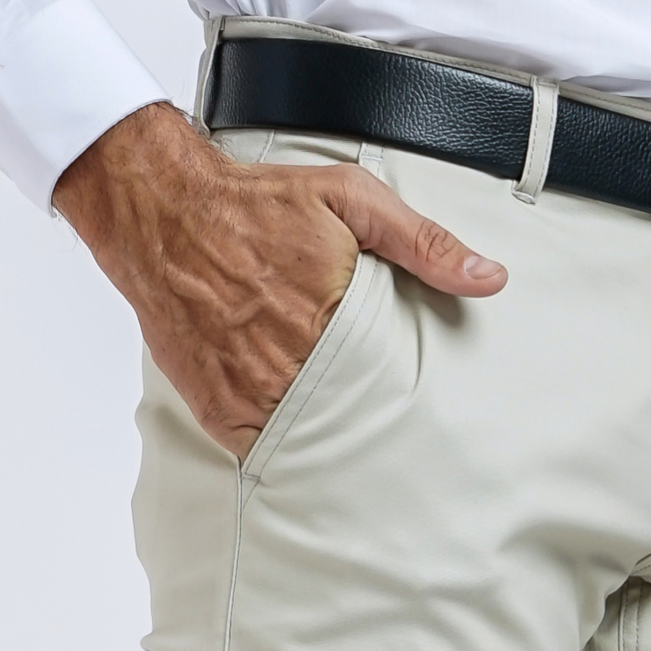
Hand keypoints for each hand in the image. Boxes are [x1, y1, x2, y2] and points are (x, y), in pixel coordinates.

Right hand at [53, 102, 507, 460]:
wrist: (162, 211)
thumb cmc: (256, 204)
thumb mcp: (351, 200)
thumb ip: (423, 242)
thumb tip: (488, 278)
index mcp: (335, 315)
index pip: (396, 382)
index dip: (415, 399)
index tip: (432, 411)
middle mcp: (293, 359)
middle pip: (358, 417)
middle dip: (380, 424)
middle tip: (405, 440)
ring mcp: (252, 389)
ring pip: (314, 440)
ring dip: (337, 442)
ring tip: (363, 448)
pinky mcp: (218, 405)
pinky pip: (264, 448)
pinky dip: (288, 450)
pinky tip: (309, 444)